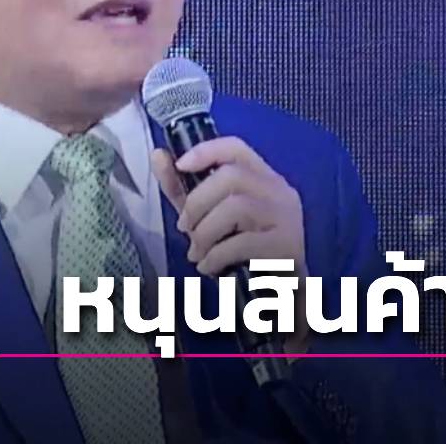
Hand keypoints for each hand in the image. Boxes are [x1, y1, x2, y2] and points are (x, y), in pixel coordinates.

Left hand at [150, 137, 310, 352]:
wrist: (279, 297)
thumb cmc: (241, 252)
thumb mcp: (208, 217)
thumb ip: (184, 189)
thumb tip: (158, 154)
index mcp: (263, 178)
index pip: (237, 147)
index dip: (206, 150)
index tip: (180, 165)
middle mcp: (280, 191)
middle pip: (232, 176)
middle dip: (197, 202)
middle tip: (184, 228)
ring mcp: (287, 218)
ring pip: (237, 206)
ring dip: (205, 232)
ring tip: (197, 253)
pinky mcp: (287, 246)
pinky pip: (243, 242)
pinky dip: (216, 256)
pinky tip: (209, 268)